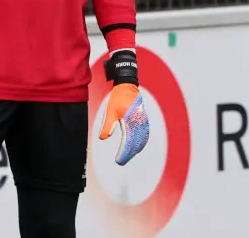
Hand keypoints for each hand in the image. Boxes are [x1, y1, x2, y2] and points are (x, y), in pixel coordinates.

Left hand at [99, 50, 149, 164]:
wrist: (128, 86)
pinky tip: (138, 147)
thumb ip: (108, 125)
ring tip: (128, 156)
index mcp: (131, 121)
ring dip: (136, 150)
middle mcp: (139, 122)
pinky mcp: (144, 119)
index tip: (118, 160)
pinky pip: (145, 134)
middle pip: (136, 144)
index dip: (124, 153)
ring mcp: (143, 121)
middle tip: (121, 161)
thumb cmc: (118, 98)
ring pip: (142, 140)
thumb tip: (103, 138)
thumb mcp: (110, 111)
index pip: (128, 142)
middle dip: (129, 154)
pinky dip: (142, 142)